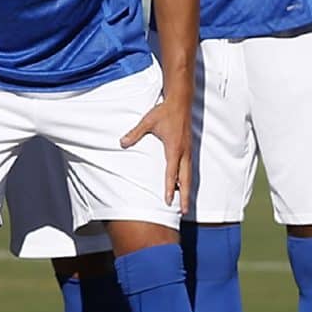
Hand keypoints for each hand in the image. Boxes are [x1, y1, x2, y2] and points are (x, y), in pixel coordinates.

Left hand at [122, 91, 193, 215]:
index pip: (171, 172)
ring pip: (189, 175)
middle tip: (183, 211)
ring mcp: (188, 150)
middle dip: (184, 196)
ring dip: (187, 189)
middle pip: (185, 179)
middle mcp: (183, 152)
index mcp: (174, 148)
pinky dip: (188, 179)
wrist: (180, 101)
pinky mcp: (189, 148)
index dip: (170, 187)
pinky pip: (189, 167)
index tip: (168, 200)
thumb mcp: (147, 122)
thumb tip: (122, 143)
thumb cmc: (164, 112)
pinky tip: (184, 185)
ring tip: (185, 203)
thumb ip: (135, 133)